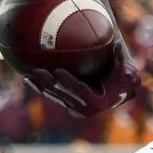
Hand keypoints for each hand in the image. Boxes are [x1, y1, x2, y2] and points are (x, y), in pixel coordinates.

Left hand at [25, 38, 142, 117]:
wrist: (117, 93)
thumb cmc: (121, 80)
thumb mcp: (124, 70)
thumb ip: (120, 58)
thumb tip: (116, 43)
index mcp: (96, 103)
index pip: (79, 90)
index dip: (68, 81)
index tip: (58, 70)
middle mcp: (83, 109)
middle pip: (63, 94)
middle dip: (49, 83)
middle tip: (37, 71)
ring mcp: (73, 108)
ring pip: (54, 97)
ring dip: (39, 87)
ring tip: (27, 76)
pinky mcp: (66, 104)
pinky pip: (51, 96)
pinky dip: (40, 88)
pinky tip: (27, 79)